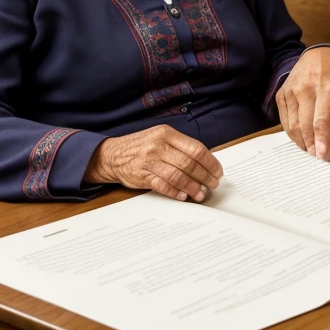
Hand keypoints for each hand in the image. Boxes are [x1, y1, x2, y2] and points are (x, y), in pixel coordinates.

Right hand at [84, 124, 222, 201]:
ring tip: (201, 194)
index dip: (210, 162)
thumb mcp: (160, 137)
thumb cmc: (141, 146)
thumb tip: (206, 162)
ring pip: (177, 176)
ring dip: (192, 187)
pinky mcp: (141, 176)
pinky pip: (163, 186)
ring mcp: (149, 161)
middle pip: (189, 163)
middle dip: (205, 176)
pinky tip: (184, 196)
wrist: (112, 155)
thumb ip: (180, 146)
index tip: (218, 171)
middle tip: (213, 184)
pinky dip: (175, 192)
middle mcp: (158, 146)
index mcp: (166, 134)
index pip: (195, 148)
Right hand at [277, 47, 329, 159]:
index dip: (322, 140)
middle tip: (319, 156)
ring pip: (293, 125)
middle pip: (305, 125)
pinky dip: (293, 133)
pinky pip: (284, 120)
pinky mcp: (282, 94)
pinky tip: (302, 137)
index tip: (323, 155)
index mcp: (328, 88)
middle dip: (312, 145)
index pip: (322, 120)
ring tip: (311, 148)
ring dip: (302, 142)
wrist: (318, 56)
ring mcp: (291, 91)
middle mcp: (306, 88)